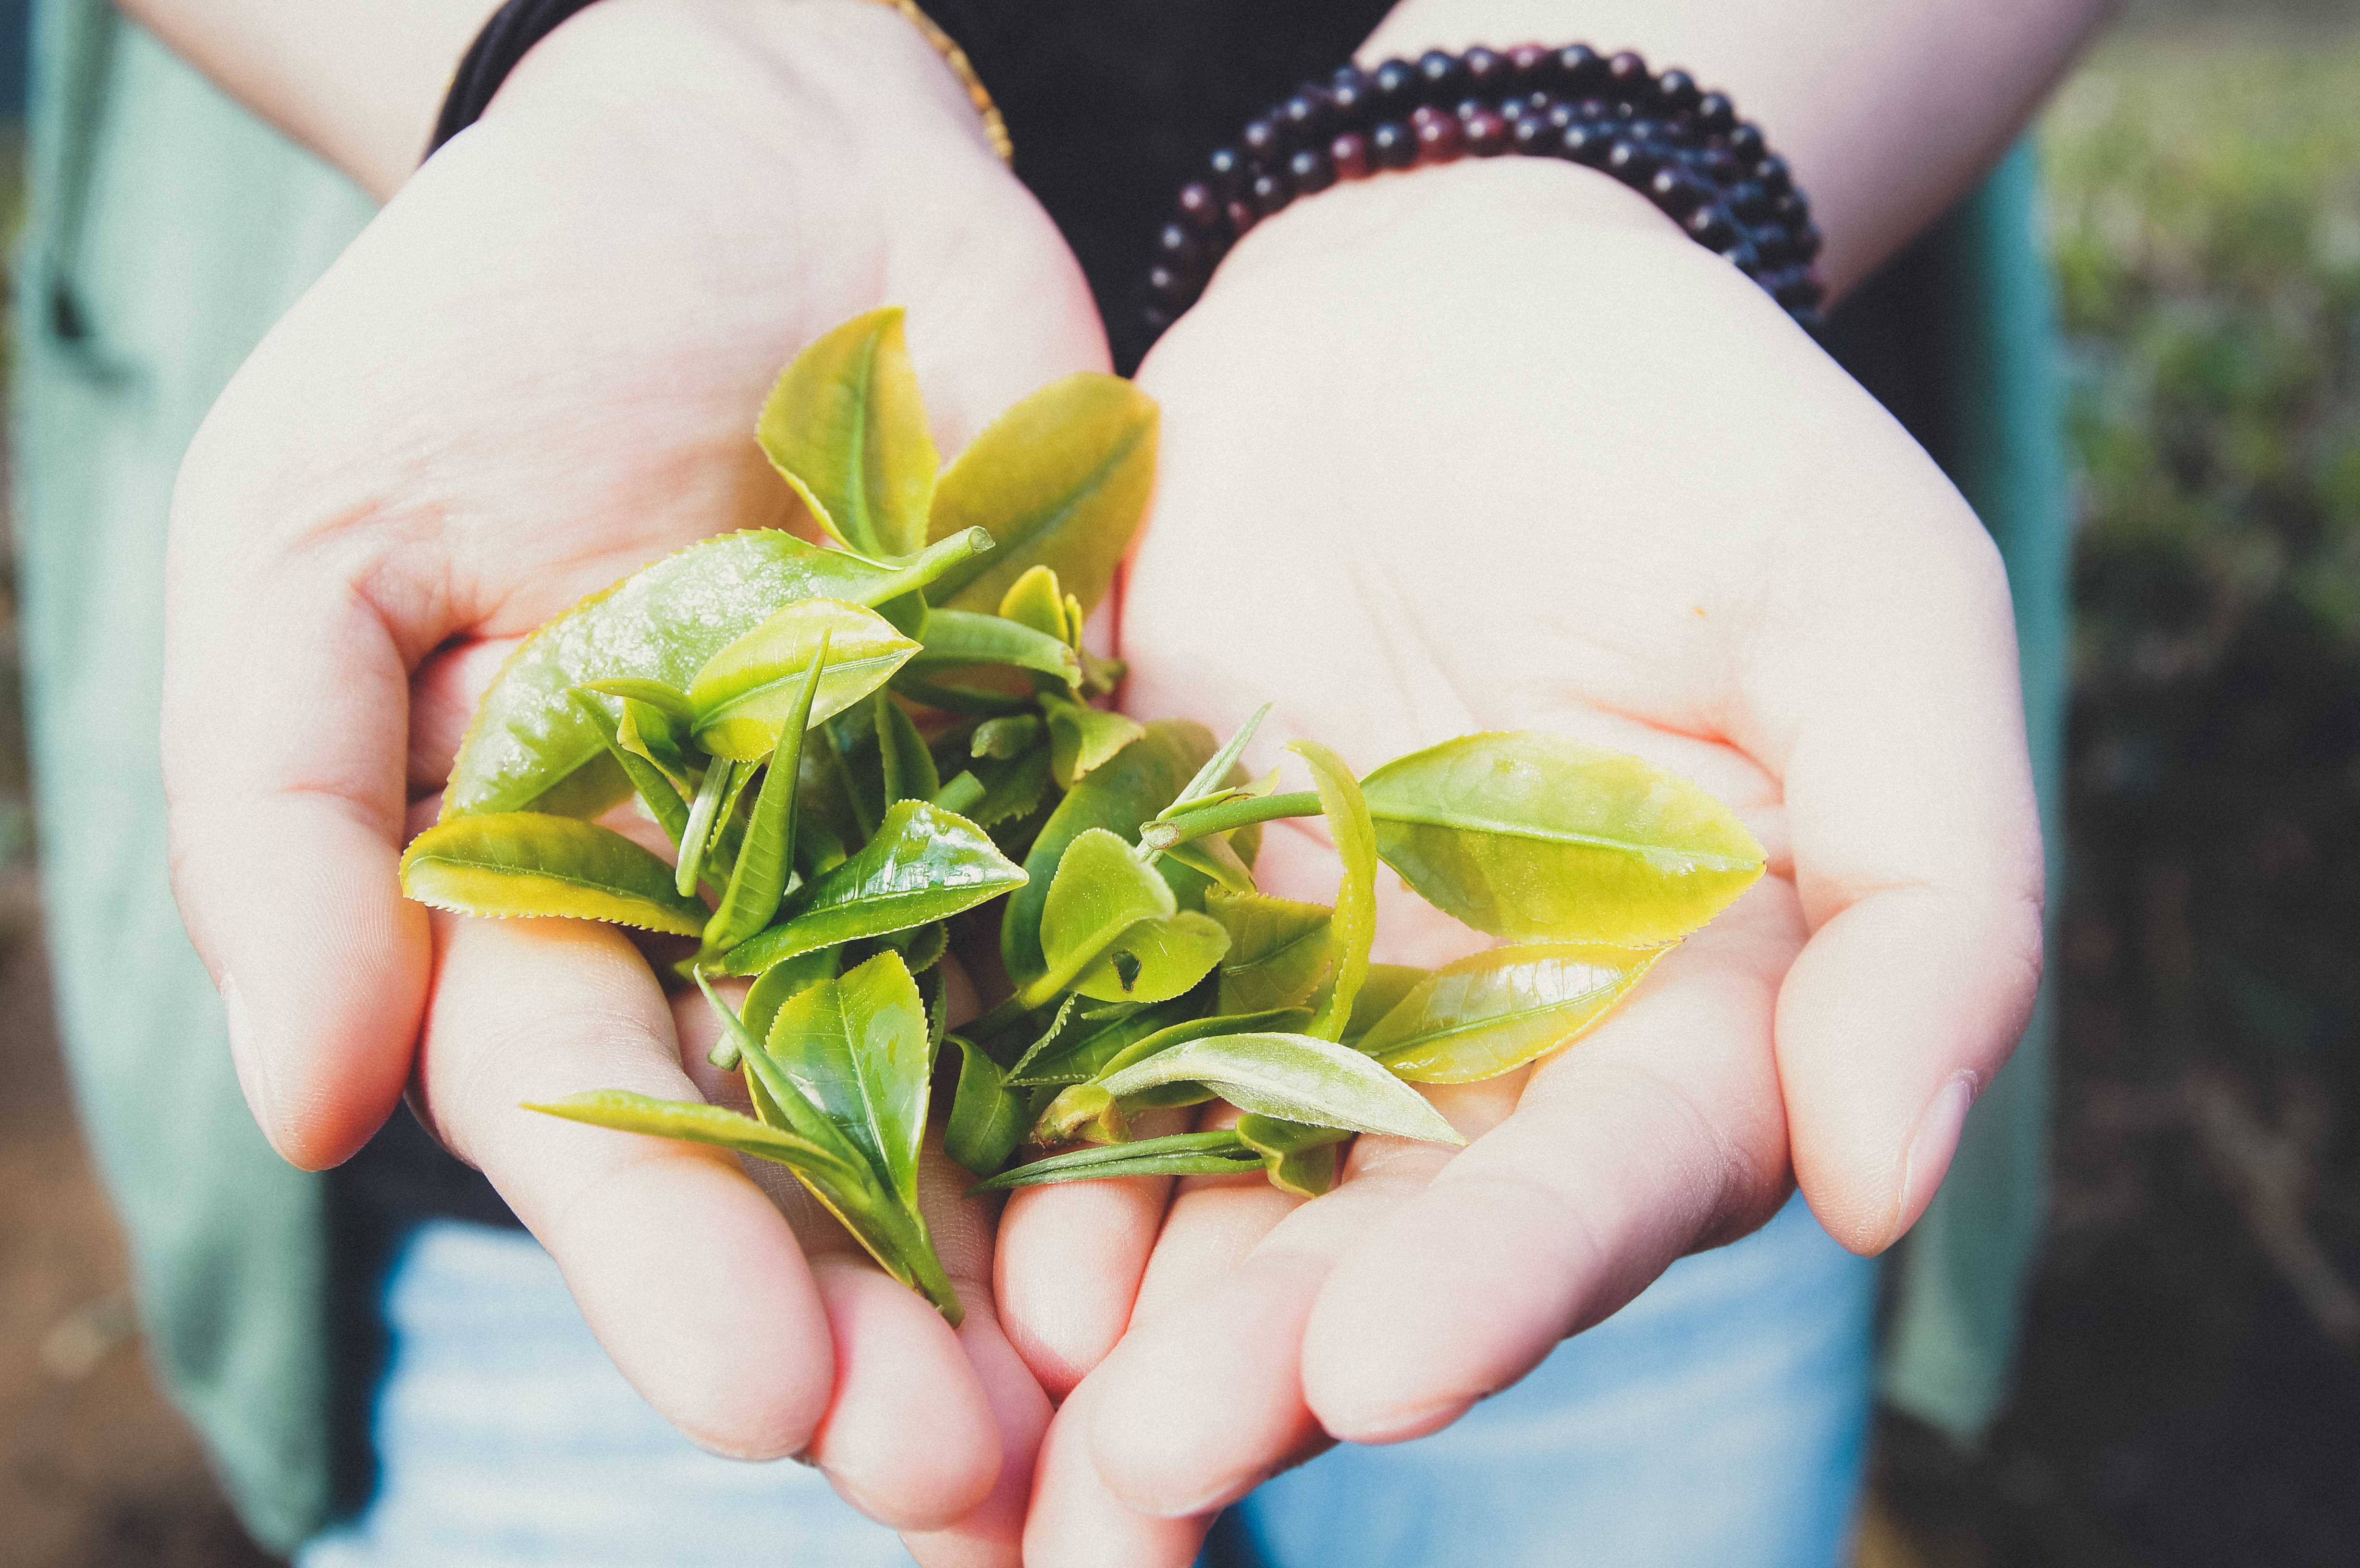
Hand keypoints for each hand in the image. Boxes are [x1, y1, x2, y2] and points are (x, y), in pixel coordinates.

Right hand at [160, 2, 1097, 1554]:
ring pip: (989, 1083)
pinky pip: (1137, 923)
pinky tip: (1243, 1197)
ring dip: (1045, 1253)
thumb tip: (300, 1108)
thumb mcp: (315, 541)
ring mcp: (930, 842)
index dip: (674, 1263)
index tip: (759, 1401)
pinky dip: (1179, 1061)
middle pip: (813, 1148)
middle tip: (962, 1476)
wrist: (739, 144)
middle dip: (880, 1318)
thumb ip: (287, 813)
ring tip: (1119, 1421)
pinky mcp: (1084, 754)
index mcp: (561, 898)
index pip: (606, 1120)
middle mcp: (753, 908)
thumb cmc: (490, 319)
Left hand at [997, 158, 2044, 1562]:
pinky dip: (1017, 1133)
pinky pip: (1071, 1038)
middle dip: (1276, 1350)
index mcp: (1672, 1008)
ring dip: (1127, 1305)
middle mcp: (1479, 1042)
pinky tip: (952, 1229)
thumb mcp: (1869, 614)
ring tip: (1028, 1408)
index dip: (1505, 1277)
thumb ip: (1927, 900)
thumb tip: (1888, 1180)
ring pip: (1218, 1182)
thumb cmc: (1686, 432)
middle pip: (1387, 1233)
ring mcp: (1293, 983)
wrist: (1434, 293)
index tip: (1391, 1365)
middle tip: (1155, 1455)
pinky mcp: (1136, 902)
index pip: (1602, 1180)